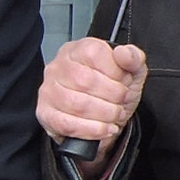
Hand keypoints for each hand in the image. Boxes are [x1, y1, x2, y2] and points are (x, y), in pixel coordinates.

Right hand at [38, 36, 147, 150]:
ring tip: (114, 116)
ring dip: (103, 114)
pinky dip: (91, 129)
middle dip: (112, 96)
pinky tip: (104, 129)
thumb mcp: (132, 72)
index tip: (124, 82)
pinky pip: (67, 124)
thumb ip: (133, 58)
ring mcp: (49, 90)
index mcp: (78, 50)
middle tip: (121, 102)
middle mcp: (58, 66)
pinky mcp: (46, 113)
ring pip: (76, 104)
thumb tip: (124, 53)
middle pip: (84, 81)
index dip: (115, 72)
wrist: (104, 119)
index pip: (94, 54)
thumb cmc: (113, 92)